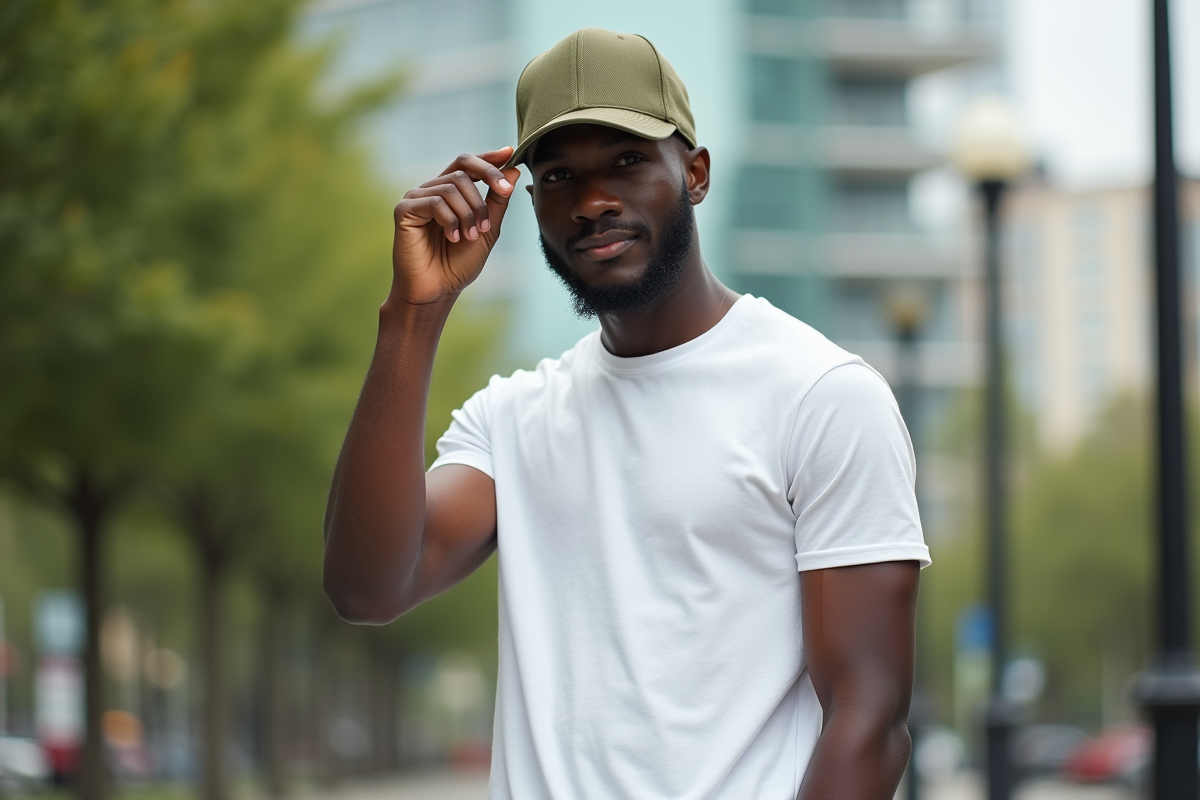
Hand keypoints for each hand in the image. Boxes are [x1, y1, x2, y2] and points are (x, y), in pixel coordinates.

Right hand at [390, 147, 519, 305]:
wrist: (437, 290)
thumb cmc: (459, 264)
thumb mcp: (488, 229)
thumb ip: (498, 201)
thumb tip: (514, 169)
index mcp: (451, 193)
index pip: (468, 164)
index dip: (488, 157)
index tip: (509, 153)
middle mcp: (432, 190)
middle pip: (462, 169)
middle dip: (484, 192)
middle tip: (490, 222)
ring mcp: (416, 198)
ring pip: (452, 188)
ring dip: (469, 214)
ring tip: (470, 236)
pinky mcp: (404, 210)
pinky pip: (435, 202)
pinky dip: (450, 220)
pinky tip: (453, 238)